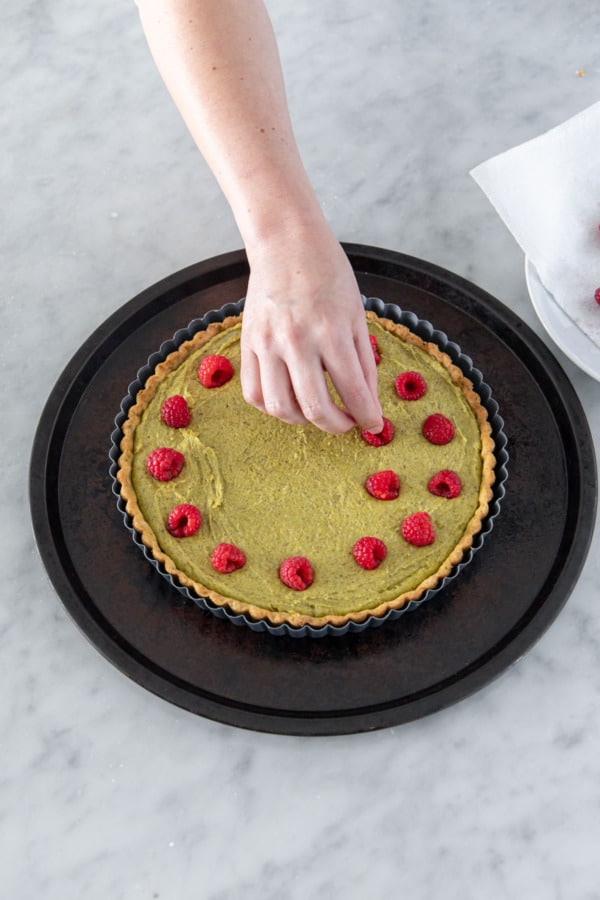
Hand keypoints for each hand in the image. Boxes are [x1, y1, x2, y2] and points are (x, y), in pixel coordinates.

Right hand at [240, 231, 383, 434]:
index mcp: (332, 332)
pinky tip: (289, 401)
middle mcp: (297, 341)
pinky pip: (254, 393)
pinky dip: (272, 407)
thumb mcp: (357, 315)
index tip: (374, 425)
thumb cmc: (328, 274)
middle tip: (348, 423)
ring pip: (281, 408)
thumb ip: (364, 362)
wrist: (286, 243)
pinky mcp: (248, 343)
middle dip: (338, 427)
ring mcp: (268, 343)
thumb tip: (368, 403)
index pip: (353, 392)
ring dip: (304, 421)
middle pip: (316, 409)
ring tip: (318, 412)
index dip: (368, 417)